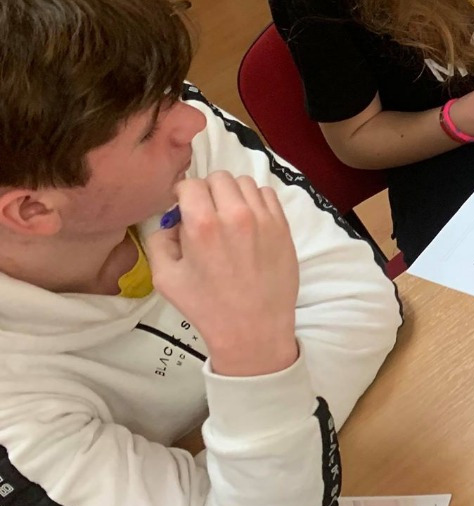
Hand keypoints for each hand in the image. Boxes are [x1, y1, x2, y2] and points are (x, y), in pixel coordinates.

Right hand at [146, 172, 299, 377]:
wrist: (253, 328)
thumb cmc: (207, 306)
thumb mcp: (165, 278)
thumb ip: (159, 240)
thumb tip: (172, 221)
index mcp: (203, 224)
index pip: (190, 184)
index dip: (182, 195)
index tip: (182, 207)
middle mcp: (236, 214)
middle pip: (218, 178)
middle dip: (207, 191)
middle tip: (205, 213)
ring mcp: (264, 218)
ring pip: (244, 183)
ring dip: (232, 194)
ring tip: (228, 217)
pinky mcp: (283, 226)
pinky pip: (267, 195)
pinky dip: (255, 201)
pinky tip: (248, 222)